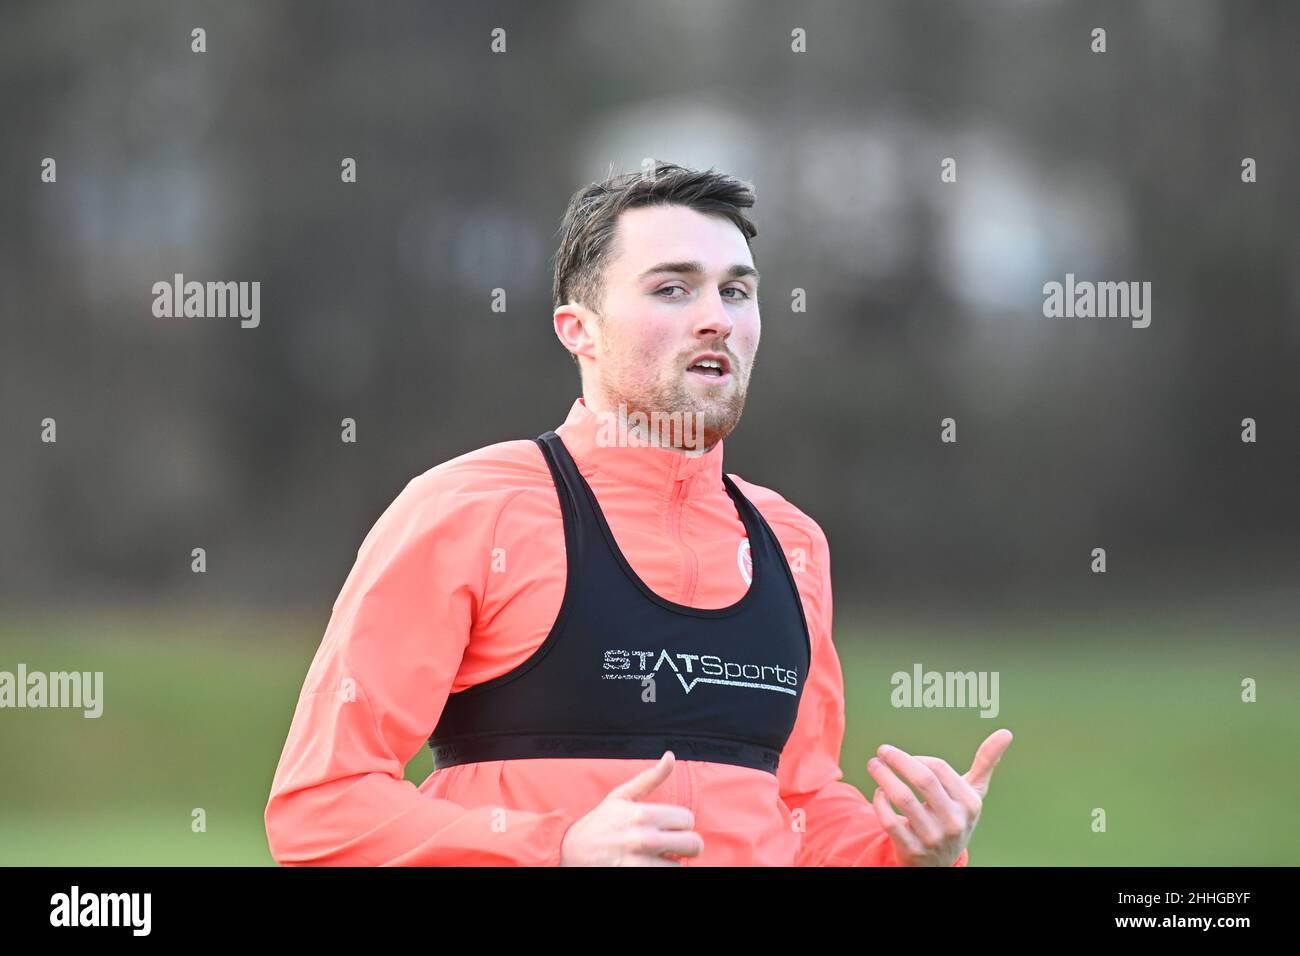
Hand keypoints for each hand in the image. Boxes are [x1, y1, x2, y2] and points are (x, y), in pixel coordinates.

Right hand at [559, 751, 703, 865]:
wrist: (572, 851)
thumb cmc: (600, 822)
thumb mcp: (621, 796)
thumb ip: (650, 777)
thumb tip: (671, 756)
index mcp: (642, 814)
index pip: (687, 818)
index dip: (682, 822)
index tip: (670, 826)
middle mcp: (643, 838)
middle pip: (694, 844)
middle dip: (687, 844)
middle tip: (675, 844)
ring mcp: (639, 863)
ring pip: (680, 866)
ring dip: (672, 862)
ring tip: (659, 856)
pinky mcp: (635, 877)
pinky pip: (665, 877)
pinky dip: (662, 872)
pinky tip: (651, 865)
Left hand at [867, 728, 1012, 866]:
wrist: (940, 863)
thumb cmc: (955, 816)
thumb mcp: (973, 793)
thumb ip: (986, 762)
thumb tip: (1006, 732)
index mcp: (969, 803)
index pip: (939, 768)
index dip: (916, 757)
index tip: (901, 755)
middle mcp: (954, 822)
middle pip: (922, 780)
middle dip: (897, 760)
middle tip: (881, 751)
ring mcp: (933, 838)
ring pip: (903, 798)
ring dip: (883, 777)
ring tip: (874, 765)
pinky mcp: (912, 850)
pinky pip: (889, 820)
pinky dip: (879, 802)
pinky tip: (879, 793)